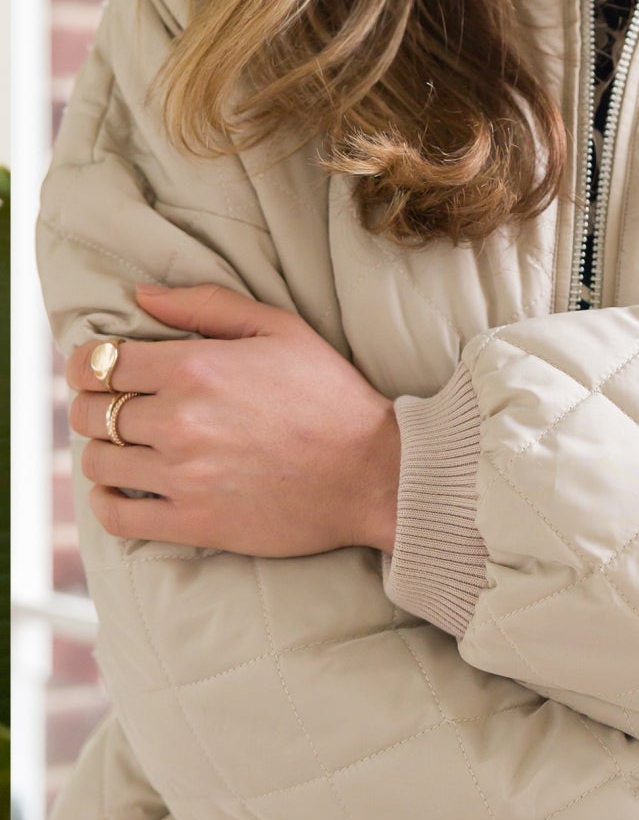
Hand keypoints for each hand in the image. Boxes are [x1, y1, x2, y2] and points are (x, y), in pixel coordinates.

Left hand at [66, 284, 400, 556]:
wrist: (371, 472)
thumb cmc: (330, 395)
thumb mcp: (280, 328)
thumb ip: (206, 304)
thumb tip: (140, 296)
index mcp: (196, 367)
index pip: (100, 362)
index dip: (86, 363)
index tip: (95, 369)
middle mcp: (179, 420)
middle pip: (88, 412)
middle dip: (91, 404)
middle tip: (113, 406)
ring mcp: (182, 476)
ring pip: (97, 463)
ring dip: (103, 450)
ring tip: (128, 446)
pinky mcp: (191, 523)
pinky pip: (114, 516)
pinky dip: (107, 502)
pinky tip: (126, 488)